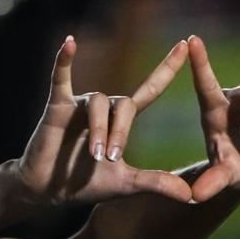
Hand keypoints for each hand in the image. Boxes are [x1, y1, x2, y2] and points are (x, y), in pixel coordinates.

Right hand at [18, 34, 193, 207]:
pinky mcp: (58, 107)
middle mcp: (103, 108)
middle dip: (120, 133)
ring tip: (93, 155)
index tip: (185, 45)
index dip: (166, 69)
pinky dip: (64, 61)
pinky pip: (61, 79)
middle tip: (109, 158)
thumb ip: (156, 183)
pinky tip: (70, 43)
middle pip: (125, 106)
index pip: (149, 90)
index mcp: (120, 121)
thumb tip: (191, 195)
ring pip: (99, 102)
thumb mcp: (126, 185)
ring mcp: (80, 105)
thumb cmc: (85, 184)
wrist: (48, 191)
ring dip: (99, 129)